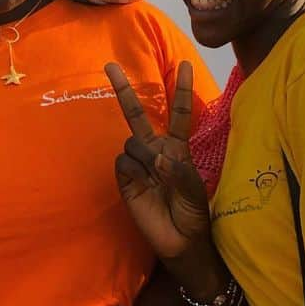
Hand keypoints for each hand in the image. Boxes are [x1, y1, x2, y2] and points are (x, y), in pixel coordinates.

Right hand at [105, 61, 210, 260]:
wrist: (181, 240)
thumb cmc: (193, 211)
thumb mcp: (194, 189)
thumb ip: (178, 170)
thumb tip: (157, 158)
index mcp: (177, 148)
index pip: (180, 113)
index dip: (181, 90)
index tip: (185, 65)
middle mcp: (155, 151)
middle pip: (138, 115)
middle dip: (124, 90)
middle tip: (109, 65)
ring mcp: (139, 164)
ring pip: (132, 142)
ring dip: (145, 156)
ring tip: (157, 180)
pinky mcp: (125, 180)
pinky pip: (123, 163)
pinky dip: (134, 172)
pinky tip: (143, 186)